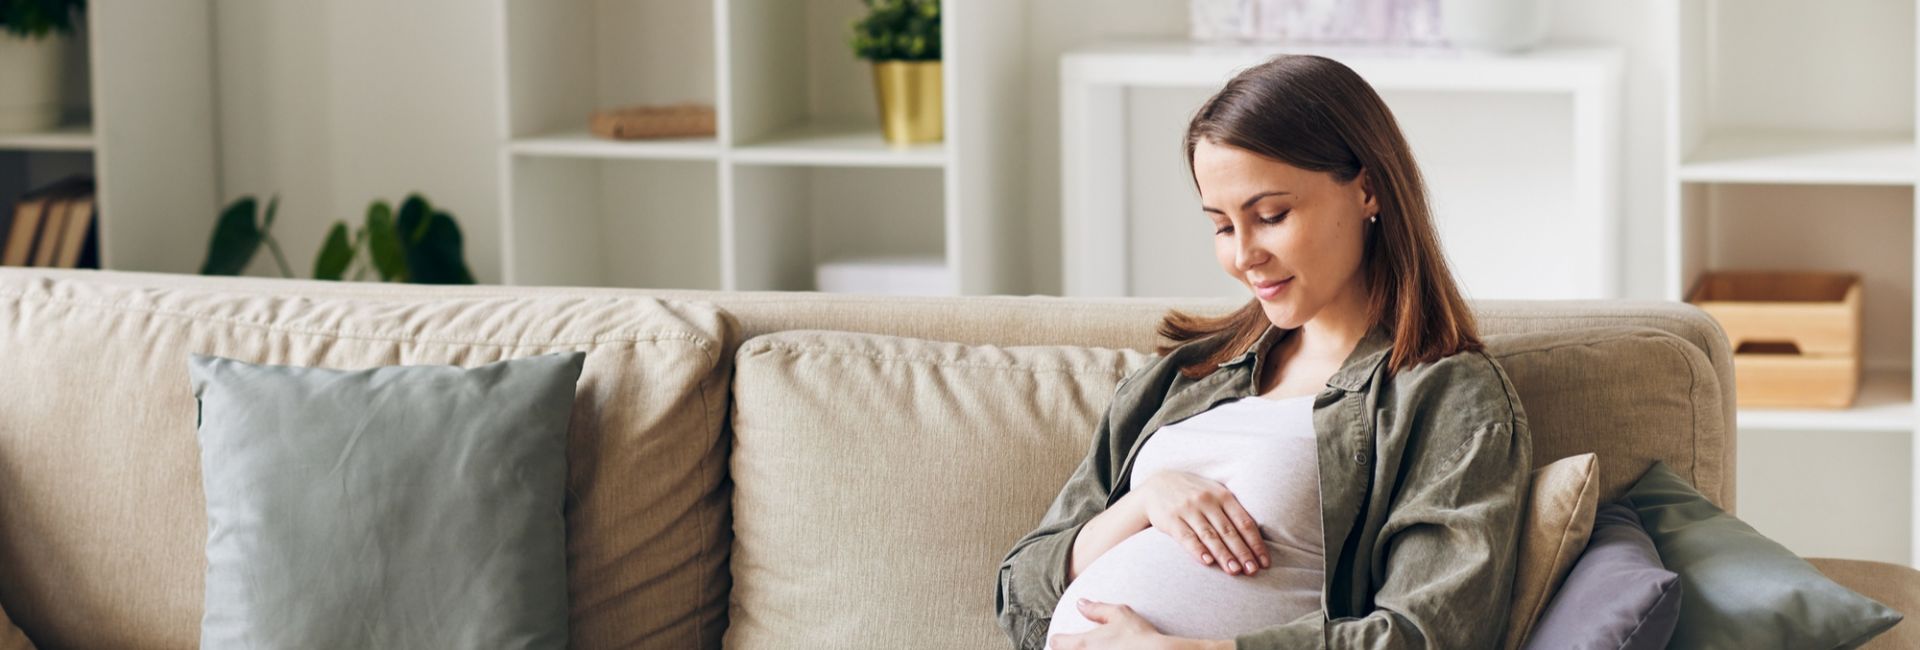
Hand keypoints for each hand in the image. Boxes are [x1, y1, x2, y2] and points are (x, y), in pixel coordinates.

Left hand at [1048, 599, 1203, 649]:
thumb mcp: (1120, 614)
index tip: (1065, 639)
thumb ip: (1097, 609)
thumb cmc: (1139, 635)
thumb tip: (1080, 603)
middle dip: (1068, 649)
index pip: (1055, 642)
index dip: (1059, 639)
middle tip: (1080, 645)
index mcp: (1083, 643)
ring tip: (1098, 649)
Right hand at [1136, 470, 1268, 575]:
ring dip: (1223, 555)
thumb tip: (1256, 538)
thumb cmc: (1193, 494)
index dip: (1255, 543)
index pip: (1244, 522)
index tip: (1264, 562)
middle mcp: (1207, 501)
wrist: (1157, 485)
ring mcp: (1188, 509)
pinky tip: (1207, 562)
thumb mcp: (1215, 493)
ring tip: (1234, 571)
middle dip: (1243, 552)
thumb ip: (1233, 511)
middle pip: (1229, 531)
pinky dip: (1198, 550)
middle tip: (1253, 570)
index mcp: (1222, 495)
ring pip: (1210, 536)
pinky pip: (1186, 537)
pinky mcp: (1171, 519)